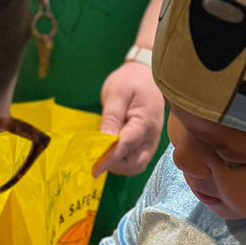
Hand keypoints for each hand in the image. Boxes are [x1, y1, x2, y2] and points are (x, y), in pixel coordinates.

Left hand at [92, 61, 164, 176]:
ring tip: (102, 155)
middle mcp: (151, 137)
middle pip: (135, 163)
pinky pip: (136, 160)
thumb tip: (104, 141)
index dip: (109, 160)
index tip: (94, 169)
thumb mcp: (117, 94)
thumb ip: (111, 118)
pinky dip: (122, 161)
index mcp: (145, 122)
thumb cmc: (131, 80)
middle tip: (96, 158)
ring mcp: (151, 142)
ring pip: (136, 165)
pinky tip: (110, 153)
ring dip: (119, 166)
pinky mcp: (146, 143)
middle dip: (115, 165)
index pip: (126, 146)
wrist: (145, 75)